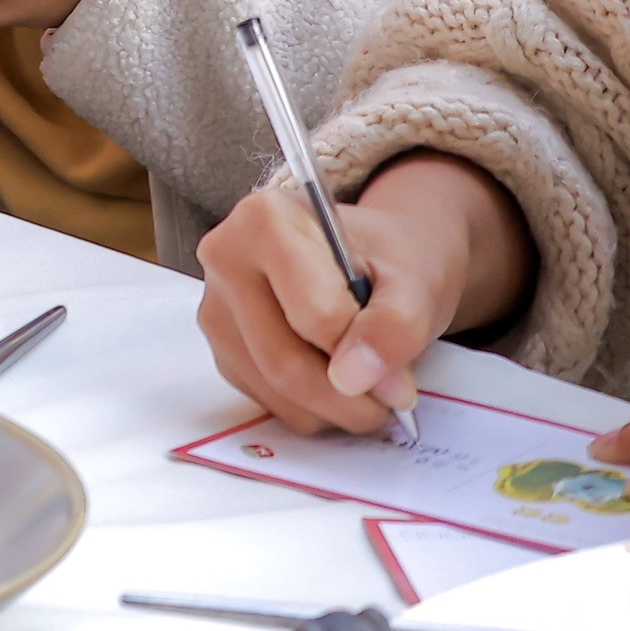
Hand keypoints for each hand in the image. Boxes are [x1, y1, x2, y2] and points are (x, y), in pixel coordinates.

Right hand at [195, 153, 533, 435]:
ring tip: (369, 385)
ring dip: (334, 409)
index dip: (366, 353)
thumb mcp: (415, 283)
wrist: (374, 263)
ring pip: (274, 391)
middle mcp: (224, 259)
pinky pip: (268, 402)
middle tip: (394, 399)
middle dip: (350, 398)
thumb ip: (395, 325)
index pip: (313, 315)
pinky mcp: (221, 350)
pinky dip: (313, 409)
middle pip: (284, 362)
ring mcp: (215, 308)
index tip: (401, 368)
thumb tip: (353, 380)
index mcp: (264, 220)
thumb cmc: (392, 262)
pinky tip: (335, 377)